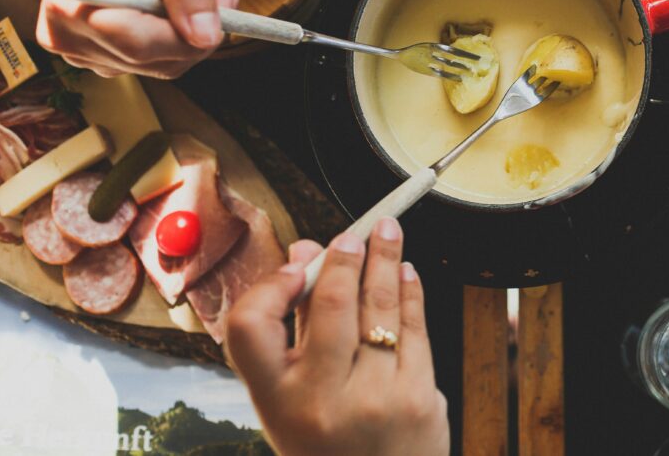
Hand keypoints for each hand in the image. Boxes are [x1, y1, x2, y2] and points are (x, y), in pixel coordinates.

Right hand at [33, 0, 237, 77]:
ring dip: (195, 29)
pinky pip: (157, 59)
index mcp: (71, 10)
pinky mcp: (102, 58)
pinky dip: (180, 34)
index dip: (194, 32)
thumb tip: (208, 37)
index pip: (144, 47)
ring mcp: (84, 55)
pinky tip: (184, 2)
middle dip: (202, 27)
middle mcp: (70, 41)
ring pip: (165, 63)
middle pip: (159, 60)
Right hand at [225, 219, 449, 455]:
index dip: (269, 287)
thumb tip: (305, 253)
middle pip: (331, 304)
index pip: (249, 327)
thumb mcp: (292, 401)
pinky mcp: (419, 397)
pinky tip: (406, 272)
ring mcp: (375, 399)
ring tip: (389, 233)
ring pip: (381, 308)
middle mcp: (322, 401)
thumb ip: (295, 326)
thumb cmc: (329, 443)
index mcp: (276, 402)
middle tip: (354, 233)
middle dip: (345, 258)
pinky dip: (411, 292)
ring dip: (386, 260)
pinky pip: (415, 328)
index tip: (294, 265)